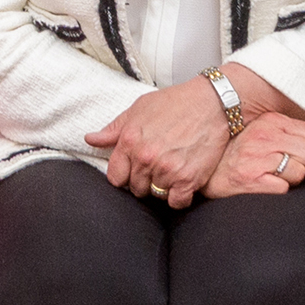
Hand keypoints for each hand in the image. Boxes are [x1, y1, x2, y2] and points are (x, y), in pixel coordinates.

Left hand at [88, 79, 228, 206]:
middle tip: (157, 167)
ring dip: (163, 186)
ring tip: (172, 169)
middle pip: (135, 188)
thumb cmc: (176, 102)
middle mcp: (145, 158)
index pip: (115, 177)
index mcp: (129, 141)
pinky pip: (176, 202)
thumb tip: (91, 139)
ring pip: (156, 195)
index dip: (124, 174)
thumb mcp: (139, 109)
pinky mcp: (188, 179)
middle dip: (144, 180)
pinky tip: (183, 181)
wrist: (213, 102)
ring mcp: (167, 170)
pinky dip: (180, 196)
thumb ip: (114, 128)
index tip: (134, 170)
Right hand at [205, 112, 304, 197]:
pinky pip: (286, 188)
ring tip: (278, 178)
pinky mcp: (252, 178)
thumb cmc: (237, 158)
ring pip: (301, 171)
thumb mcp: (263, 136)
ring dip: (296, 180)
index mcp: (272, 122)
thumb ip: (289, 136)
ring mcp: (258, 157)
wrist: (207, 174)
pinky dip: (281, 191)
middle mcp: (265, 136)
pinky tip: (267, 186)